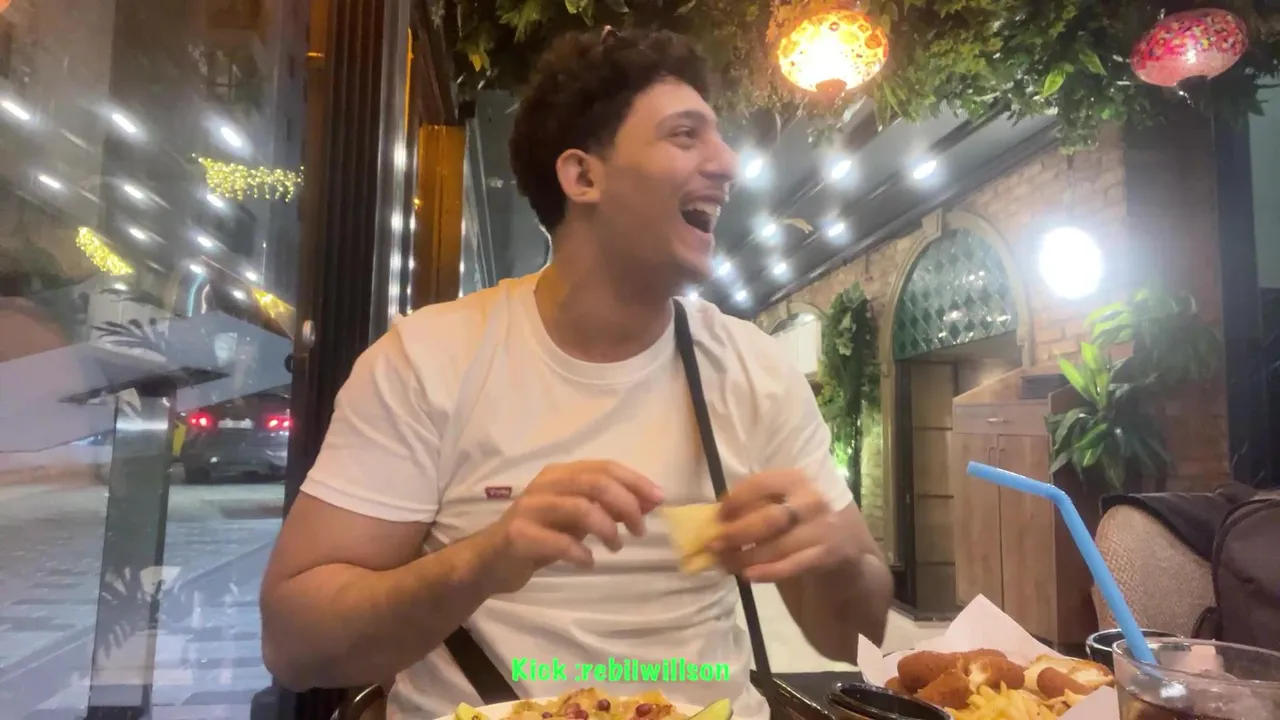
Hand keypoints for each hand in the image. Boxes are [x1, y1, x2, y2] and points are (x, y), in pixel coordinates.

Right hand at [477, 461, 663, 593]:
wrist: (490, 561)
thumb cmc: (540, 537)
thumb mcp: (577, 519)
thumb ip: (608, 508)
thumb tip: (649, 502)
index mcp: (560, 474)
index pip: (605, 467)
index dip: (635, 482)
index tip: (658, 500)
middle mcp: (545, 484)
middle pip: (596, 483)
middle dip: (626, 505)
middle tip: (639, 530)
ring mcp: (530, 508)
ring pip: (581, 508)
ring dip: (608, 529)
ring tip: (616, 547)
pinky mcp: (520, 535)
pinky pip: (561, 542)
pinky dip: (582, 554)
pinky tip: (589, 563)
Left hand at [710, 469, 851, 582]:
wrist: (844, 542)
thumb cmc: (799, 518)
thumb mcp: (782, 500)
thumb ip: (756, 504)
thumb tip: (715, 519)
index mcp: (797, 478)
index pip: (761, 484)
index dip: (735, 501)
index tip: (718, 516)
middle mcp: (812, 500)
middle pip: (768, 518)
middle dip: (737, 533)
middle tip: (715, 544)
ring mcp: (823, 528)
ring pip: (778, 546)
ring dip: (746, 557)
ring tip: (726, 563)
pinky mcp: (827, 554)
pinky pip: (791, 566)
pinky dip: (767, 572)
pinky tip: (748, 575)